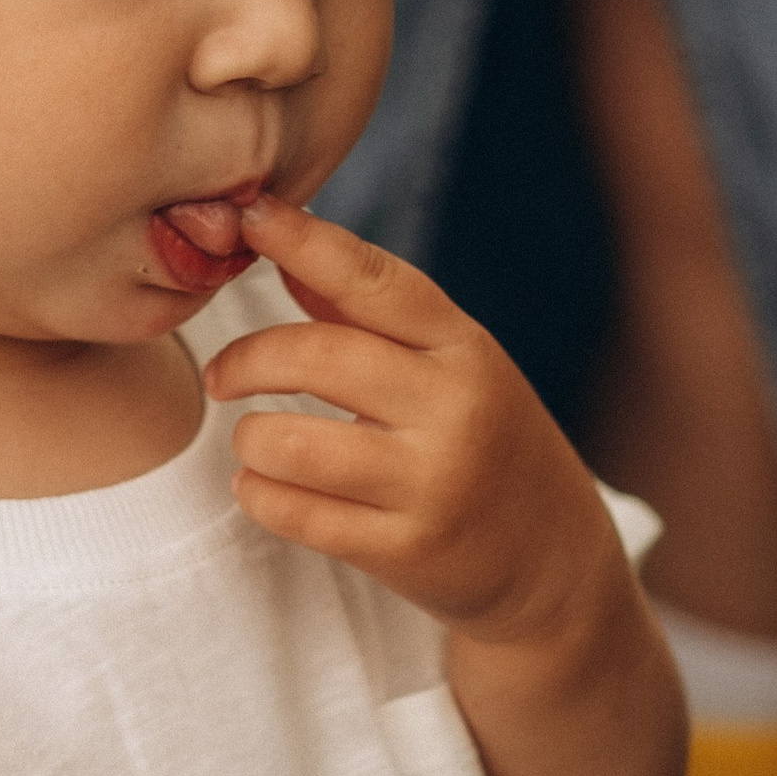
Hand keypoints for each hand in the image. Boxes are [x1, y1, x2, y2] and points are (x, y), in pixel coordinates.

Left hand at [204, 196, 624, 648]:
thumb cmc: (488, 444)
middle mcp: (454, 409)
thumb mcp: (453, 369)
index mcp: (465, 349)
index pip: (375, 281)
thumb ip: (369, 315)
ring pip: (291, 443)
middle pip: (315, 357)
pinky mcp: (405, 550)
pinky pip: (295, 514)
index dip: (307, 242)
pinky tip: (263, 486)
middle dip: (246, 360)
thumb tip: (285, 247)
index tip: (251, 215)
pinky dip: (258, 494)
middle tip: (223, 376)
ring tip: (255, 443)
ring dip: (250, 439)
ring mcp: (432, 483)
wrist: (553, 560)